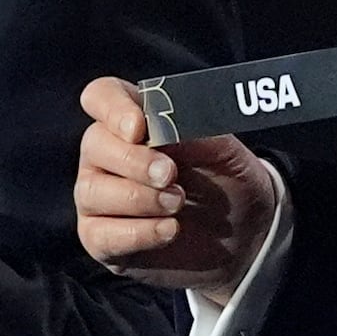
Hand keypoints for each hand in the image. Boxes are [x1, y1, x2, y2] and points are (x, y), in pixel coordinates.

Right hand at [72, 76, 275, 292]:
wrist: (243, 237)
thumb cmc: (227, 184)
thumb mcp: (224, 153)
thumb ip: (196, 132)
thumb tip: (168, 122)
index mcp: (133, 121)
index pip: (102, 97)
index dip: (114, 108)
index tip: (140, 128)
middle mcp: (106, 155)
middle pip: (94, 143)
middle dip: (134, 160)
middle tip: (171, 175)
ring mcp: (98, 198)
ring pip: (93, 190)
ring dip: (140, 198)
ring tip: (179, 204)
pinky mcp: (100, 238)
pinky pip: (100, 234)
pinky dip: (137, 232)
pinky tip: (169, 230)